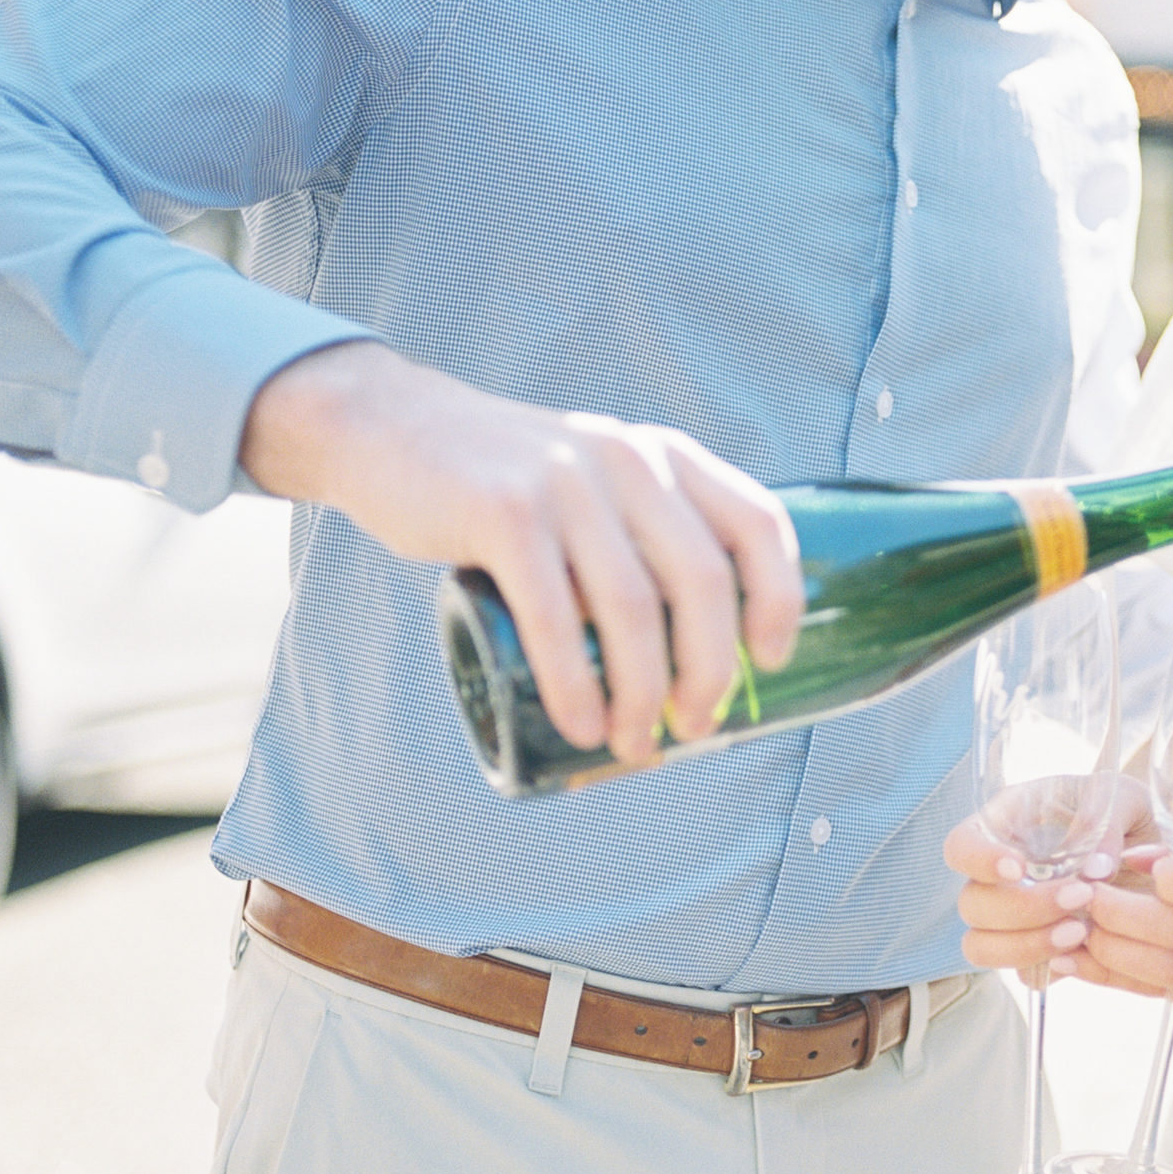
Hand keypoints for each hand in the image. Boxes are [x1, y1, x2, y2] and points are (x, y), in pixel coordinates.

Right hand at [240, 341, 803, 763]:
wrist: (393, 429)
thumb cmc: (511, 486)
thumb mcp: (597, 483)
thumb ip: (645, 535)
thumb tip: (697, 658)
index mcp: (667, 458)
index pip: (759, 523)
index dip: (779, 599)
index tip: (769, 664)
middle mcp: (629, 461)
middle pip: (704, 582)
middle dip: (709, 671)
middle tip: (694, 728)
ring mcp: (567, 483)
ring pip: (633, 608)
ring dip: (642, 694)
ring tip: (634, 744)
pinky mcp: (504, 512)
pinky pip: (555, 615)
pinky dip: (573, 684)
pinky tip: (580, 725)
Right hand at [944, 780, 1154, 974]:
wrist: (1153, 859)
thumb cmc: (1125, 816)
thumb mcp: (1125, 799)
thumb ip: (1105, 822)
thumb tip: (1093, 869)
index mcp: (1006, 826)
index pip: (961, 846)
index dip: (978, 861)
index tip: (1017, 869)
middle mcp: (997, 876)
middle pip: (972, 904)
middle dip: (1024, 907)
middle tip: (1080, 897)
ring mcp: (1011, 917)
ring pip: (982, 946)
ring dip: (1028, 945)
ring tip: (1080, 931)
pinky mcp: (1036, 949)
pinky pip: (1024, 973)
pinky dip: (1049, 969)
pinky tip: (1084, 952)